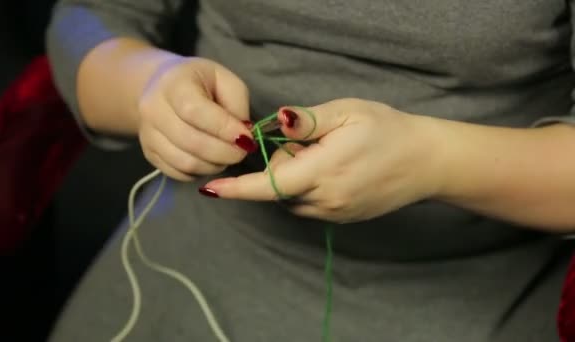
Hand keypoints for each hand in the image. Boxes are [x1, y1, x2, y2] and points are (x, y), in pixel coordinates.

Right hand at [137, 57, 255, 180]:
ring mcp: (148, 135)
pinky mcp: (150, 154)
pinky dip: (200, 172)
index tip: (246, 138)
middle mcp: (153, 110)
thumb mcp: (224, 79)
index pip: (195, 112)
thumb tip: (242, 136)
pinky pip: (179, 173)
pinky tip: (210, 159)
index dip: (224, 129)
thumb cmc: (199, 82)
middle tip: (243, 151)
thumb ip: (237, 103)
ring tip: (227, 155)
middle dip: (225, 152)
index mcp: (174, 84)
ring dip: (215, 165)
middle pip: (191, 142)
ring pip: (185, 163)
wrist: (160, 86)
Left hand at [201, 99, 445, 222]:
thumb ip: (306, 121)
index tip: (211, 189)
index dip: (237, 188)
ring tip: (325, 155)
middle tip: (311, 141)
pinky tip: (332, 169)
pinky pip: (308, 205)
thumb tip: (275, 123)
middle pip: (277, 188)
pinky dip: (306, 187)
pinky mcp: (342, 218)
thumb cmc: (388, 130)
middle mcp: (324, 200)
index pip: (268, 184)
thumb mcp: (347, 113)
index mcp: (322, 172)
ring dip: (293, 177)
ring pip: (291, 198)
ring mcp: (334, 213)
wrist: (427, 161)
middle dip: (279, 164)